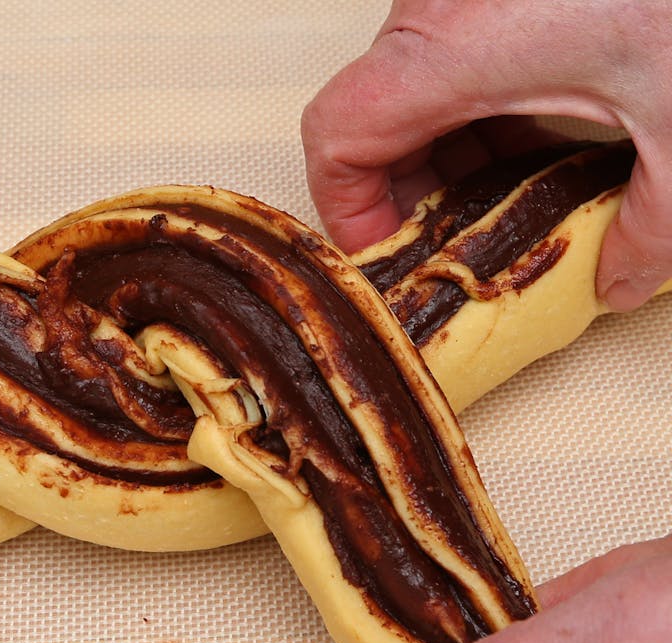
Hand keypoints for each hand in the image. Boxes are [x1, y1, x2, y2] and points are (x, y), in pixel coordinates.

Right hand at [301, 0, 671, 309]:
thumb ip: (652, 222)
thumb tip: (616, 280)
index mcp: (455, 50)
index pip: (337, 138)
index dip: (349, 212)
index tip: (393, 258)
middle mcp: (438, 12)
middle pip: (368, 122)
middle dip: (406, 196)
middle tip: (460, 244)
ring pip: (405, 92)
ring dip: (443, 155)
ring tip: (509, 198)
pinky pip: (444, 60)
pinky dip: (475, 112)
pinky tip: (539, 138)